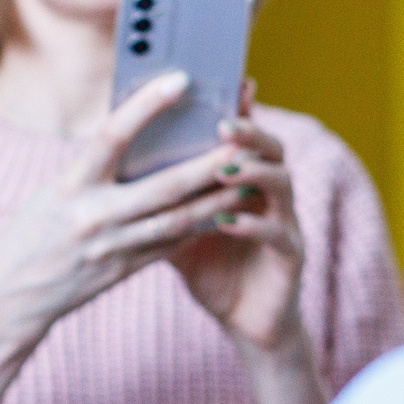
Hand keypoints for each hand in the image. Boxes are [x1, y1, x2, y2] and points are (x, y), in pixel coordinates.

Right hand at [0, 72, 261, 366]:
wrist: (11, 295)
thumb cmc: (32, 231)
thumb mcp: (54, 191)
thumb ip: (94, 170)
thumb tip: (139, 138)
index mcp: (70, 186)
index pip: (112, 135)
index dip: (147, 105)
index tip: (180, 79)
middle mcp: (92, 217)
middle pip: (164, 186)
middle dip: (208, 164)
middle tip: (243, 140)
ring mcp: (111, 248)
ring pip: (177, 219)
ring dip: (217, 198)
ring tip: (247, 177)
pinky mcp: (122, 271)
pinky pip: (169, 245)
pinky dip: (198, 225)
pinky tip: (222, 210)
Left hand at [169, 81, 308, 355]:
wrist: (243, 319)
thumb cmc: (207, 265)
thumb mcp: (177, 224)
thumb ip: (158, 193)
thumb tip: (112, 163)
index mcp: (245, 178)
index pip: (242, 134)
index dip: (237, 108)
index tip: (223, 84)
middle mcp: (269, 193)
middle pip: (271, 147)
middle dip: (249, 131)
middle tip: (223, 122)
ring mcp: (285, 221)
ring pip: (282, 182)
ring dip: (255, 171)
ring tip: (226, 166)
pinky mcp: (291, 255)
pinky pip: (278, 233)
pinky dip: (253, 225)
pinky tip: (227, 220)